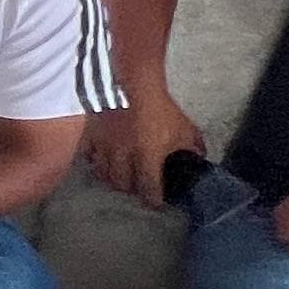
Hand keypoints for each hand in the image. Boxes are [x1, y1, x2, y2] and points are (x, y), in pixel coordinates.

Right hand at [89, 91, 204, 200]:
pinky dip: (94, 161)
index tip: (156, 203)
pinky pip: (88, 156)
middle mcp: (123, 158)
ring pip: (103, 173)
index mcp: (148, 159)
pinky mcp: (91, 136)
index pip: (149, 189)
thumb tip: (199, 158)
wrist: (131, 85)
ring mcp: (104, 148)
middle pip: (122, 185)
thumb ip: (193, 146)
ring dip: (111, 178)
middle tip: (136, 187)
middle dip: (130, 189)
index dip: (153, 200)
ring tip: (117, 177)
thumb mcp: (184, 127)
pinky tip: (100, 159)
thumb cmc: (160, 108)